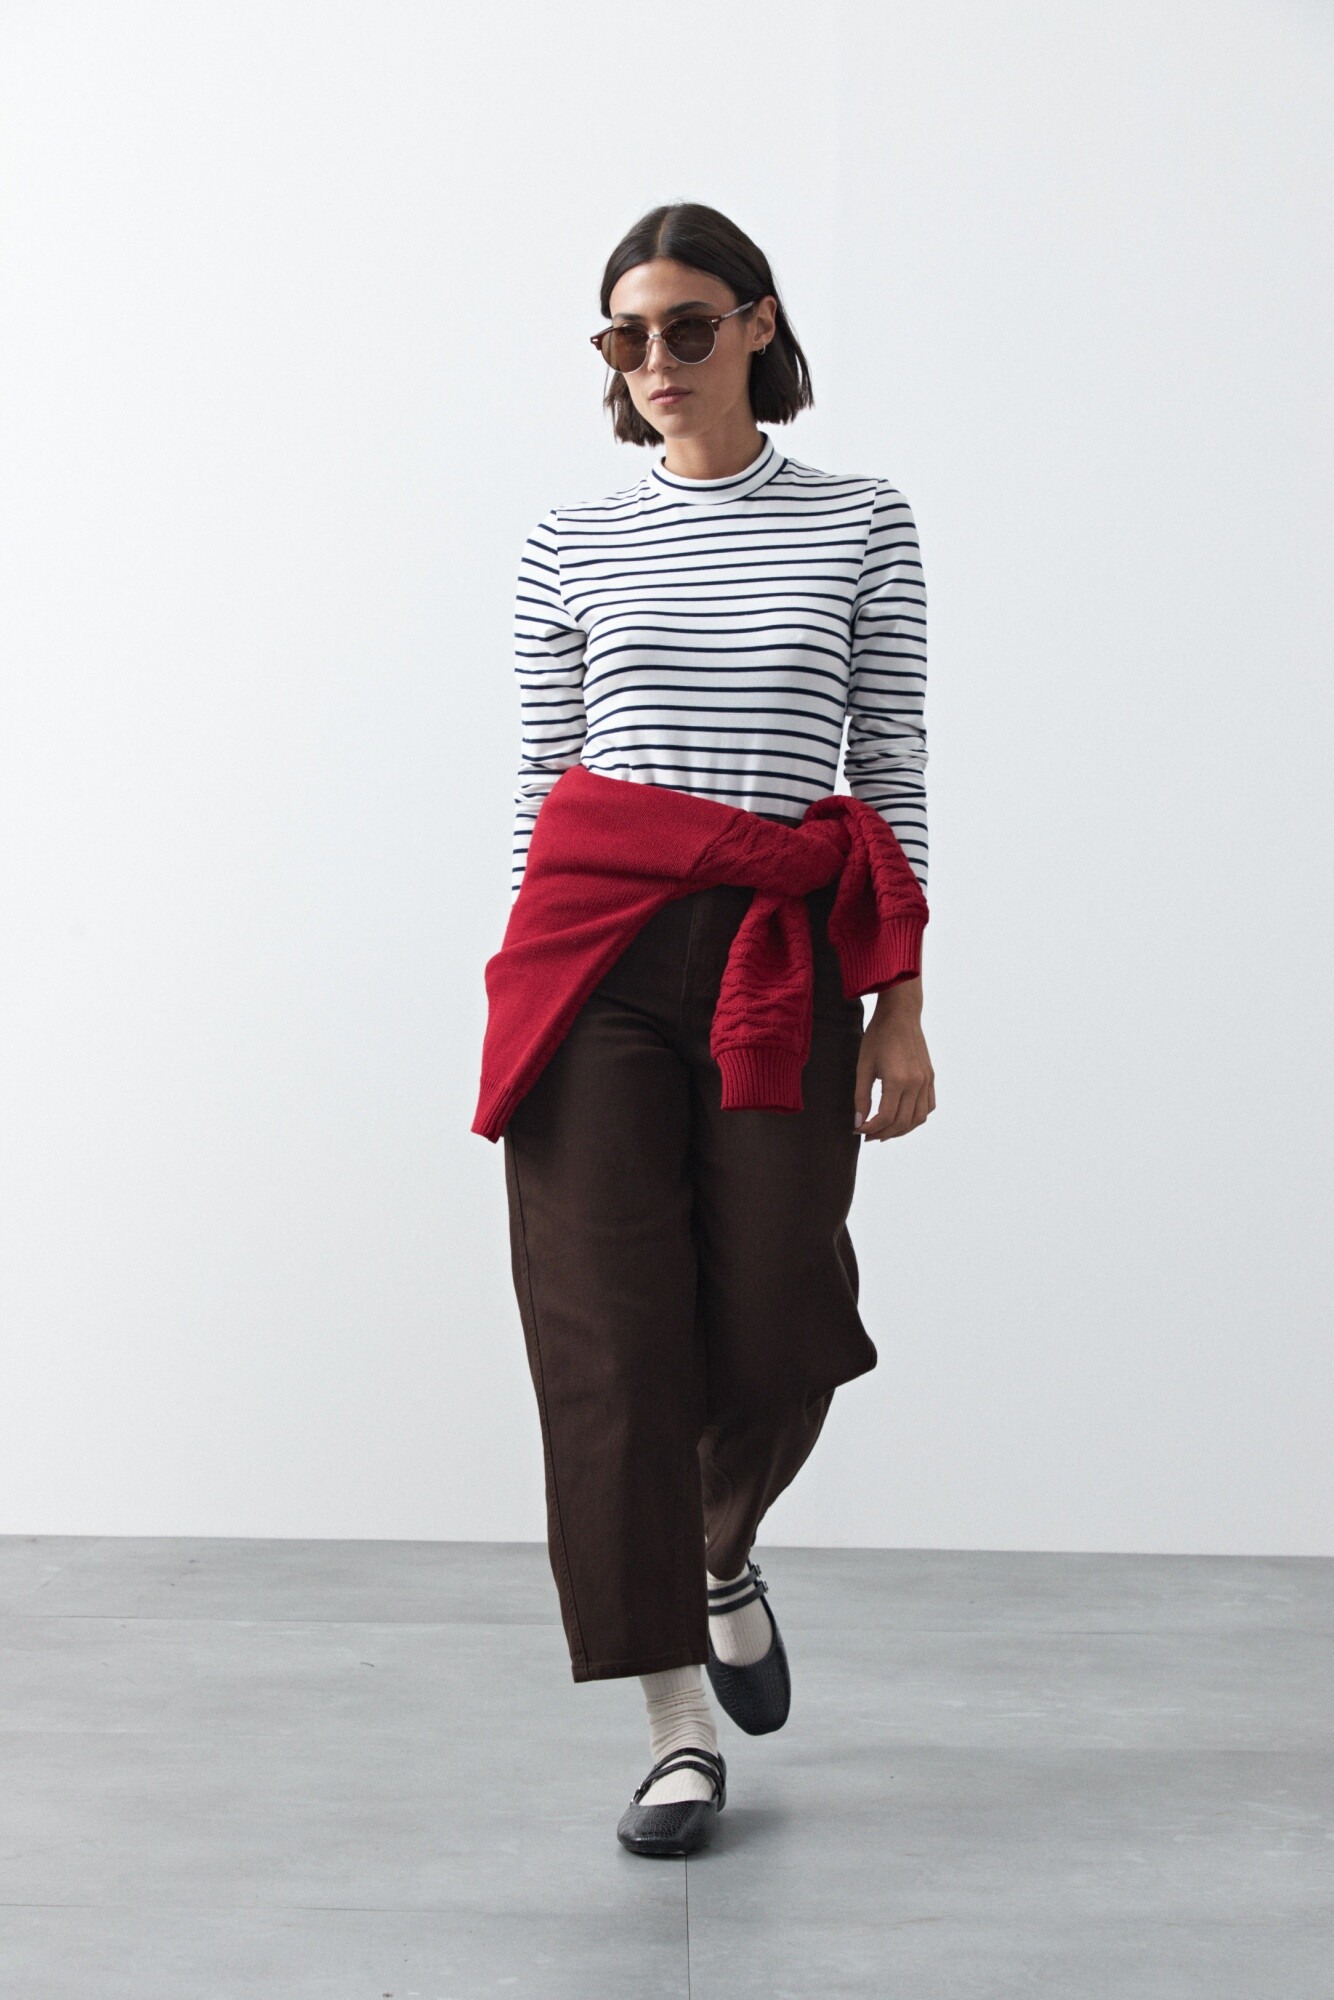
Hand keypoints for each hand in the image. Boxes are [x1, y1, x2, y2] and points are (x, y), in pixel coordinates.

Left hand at [854, 977, 935, 1140]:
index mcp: (898, 1080)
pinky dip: (916, 1118)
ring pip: (918, 1118)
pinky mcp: (930, 1077)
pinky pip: (928, 1106)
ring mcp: (926, 1081)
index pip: (886, 1117)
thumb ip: (861, 1097)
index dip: (870, 1128)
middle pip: (902, 1122)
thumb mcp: (863, 1067)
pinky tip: (902, 1118)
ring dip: (901, 1130)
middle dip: (883, 1133)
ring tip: (884, 1131)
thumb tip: (858, 1122)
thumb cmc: (878, 1037)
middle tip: (868, 1135)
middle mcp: (916, 1083)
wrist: (900, 1016)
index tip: (857, 1130)